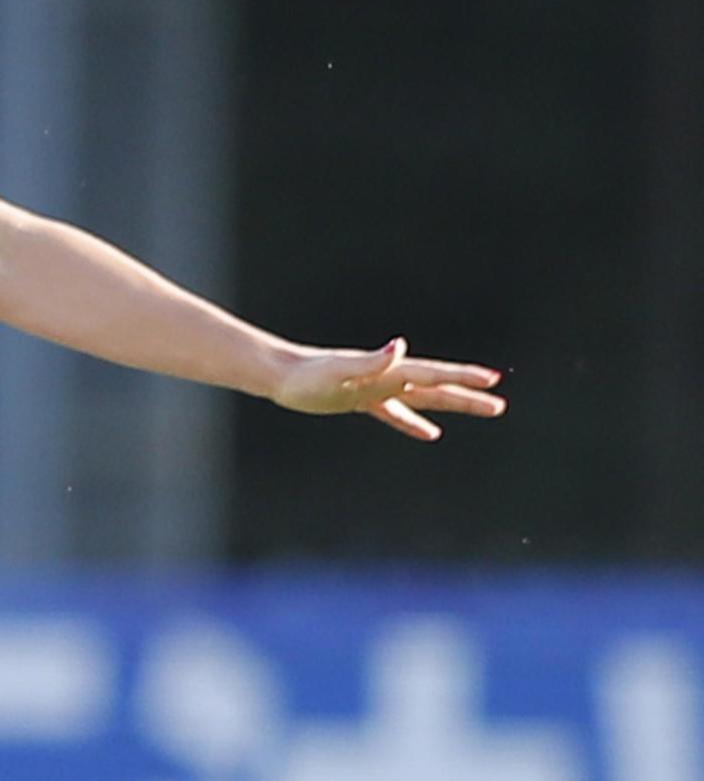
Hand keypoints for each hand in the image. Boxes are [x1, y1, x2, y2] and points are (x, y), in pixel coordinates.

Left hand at [269, 339, 505, 440]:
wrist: (279, 374)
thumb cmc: (305, 374)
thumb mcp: (337, 370)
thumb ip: (369, 361)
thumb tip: (399, 346)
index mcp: (385, 372)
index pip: (431, 375)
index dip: (461, 377)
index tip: (492, 380)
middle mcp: (386, 378)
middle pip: (435, 388)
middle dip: (468, 396)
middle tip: (500, 404)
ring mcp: (376, 389)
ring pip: (423, 399)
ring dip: (452, 405)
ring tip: (485, 409)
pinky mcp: (362, 400)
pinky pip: (395, 414)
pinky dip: (413, 422)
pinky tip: (431, 434)